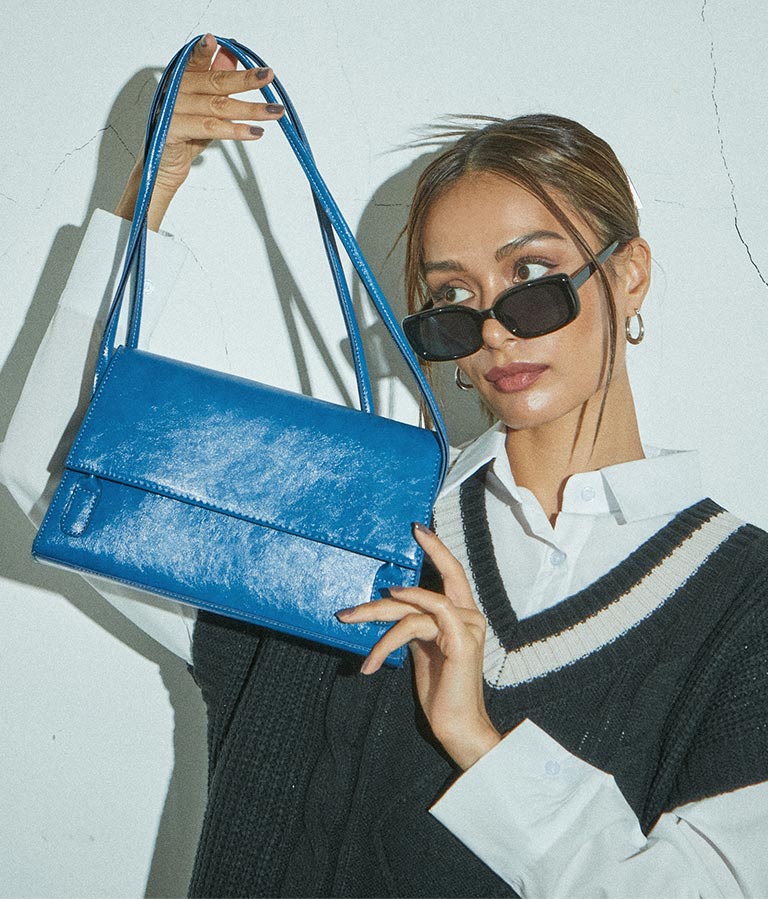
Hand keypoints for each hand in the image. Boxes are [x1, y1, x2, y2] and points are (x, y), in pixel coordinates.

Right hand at [116, 33, 284, 229]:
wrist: (164, 169)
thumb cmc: (185, 136)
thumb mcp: (205, 107)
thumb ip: (217, 82)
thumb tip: (233, 58)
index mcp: (181, 81)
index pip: (195, 61)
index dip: (205, 51)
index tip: (217, 41)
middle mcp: (174, 91)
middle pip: (214, 82)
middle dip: (245, 79)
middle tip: (268, 76)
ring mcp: (172, 111)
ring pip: (218, 106)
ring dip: (250, 109)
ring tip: (274, 112)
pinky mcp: (173, 131)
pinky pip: (209, 128)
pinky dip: (235, 130)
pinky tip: (254, 132)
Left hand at [336, 524, 501, 769]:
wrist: (457, 726)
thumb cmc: (441, 692)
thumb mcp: (424, 651)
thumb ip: (416, 626)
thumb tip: (392, 608)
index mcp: (463, 616)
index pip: (453, 573)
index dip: (437, 548)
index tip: (417, 529)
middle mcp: (470, 616)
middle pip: (436, 579)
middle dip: (399, 575)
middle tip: (362, 583)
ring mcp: (469, 626)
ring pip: (413, 605)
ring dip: (375, 613)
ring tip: (348, 622)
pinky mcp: (462, 640)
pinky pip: (421, 620)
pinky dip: (395, 626)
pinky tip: (376, 646)